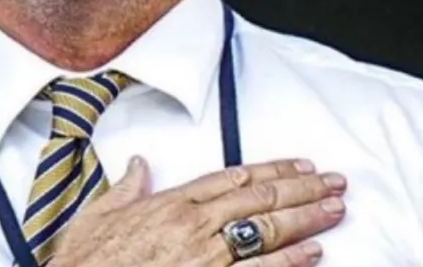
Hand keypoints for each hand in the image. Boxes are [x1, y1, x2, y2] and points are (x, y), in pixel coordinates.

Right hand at [48, 157, 345, 265]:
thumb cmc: (86, 261)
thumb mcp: (96, 216)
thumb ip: (125, 188)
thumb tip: (139, 165)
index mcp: (170, 204)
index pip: (232, 177)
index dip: (271, 170)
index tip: (299, 165)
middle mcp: (193, 226)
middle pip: (259, 199)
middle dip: (302, 189)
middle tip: (336, 182)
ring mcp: (205, 258)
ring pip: (266, 231)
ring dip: (306, 219)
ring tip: (335, 210)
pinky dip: (289, 262)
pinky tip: (314, 253)